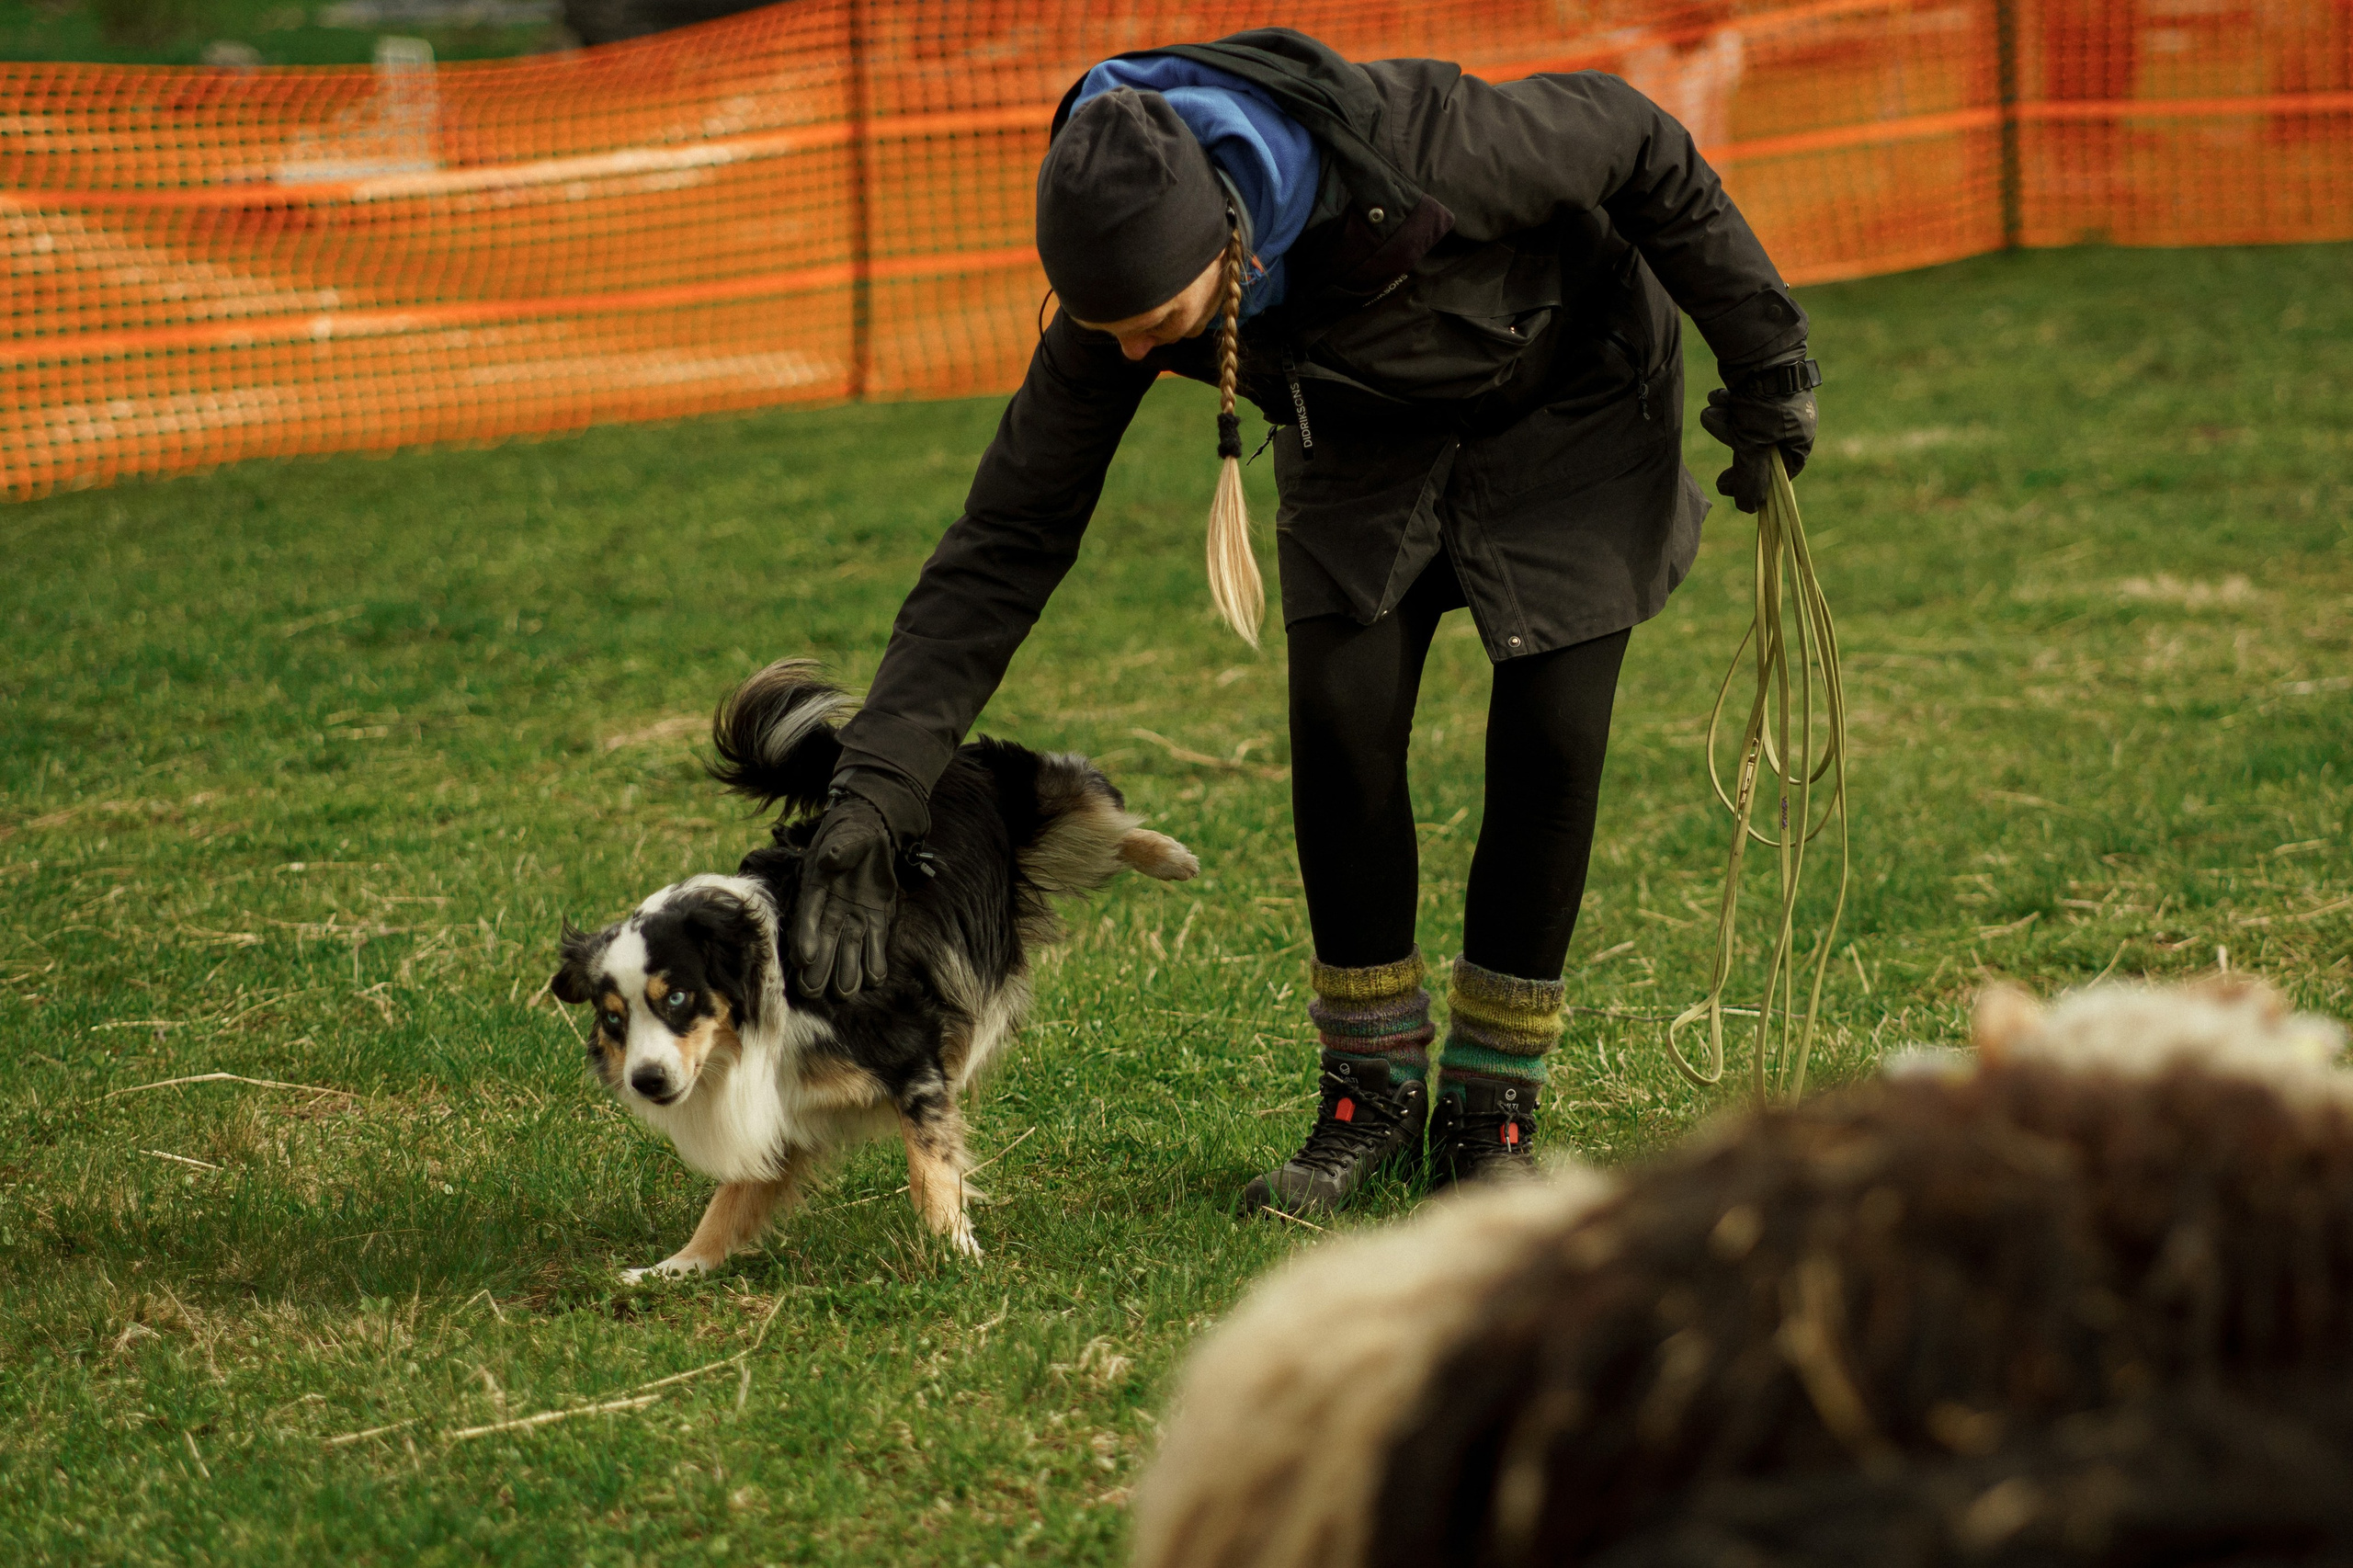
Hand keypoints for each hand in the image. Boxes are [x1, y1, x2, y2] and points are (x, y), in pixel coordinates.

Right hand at [790, 794, 899, 996]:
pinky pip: (875, 942)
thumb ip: (840, 849)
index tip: (805, 959)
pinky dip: (875, 960)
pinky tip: (875, 980)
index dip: (806, 937)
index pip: (809, 915)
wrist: (873, 830)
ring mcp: (854, 915)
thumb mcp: (846, 835)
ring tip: (845, 994)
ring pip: (849, 947)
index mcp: (818, 886)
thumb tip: (832, 859)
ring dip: (847, 970)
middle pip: (825, 940)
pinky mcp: (877, 917)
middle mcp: (833, 906)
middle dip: (820, 966)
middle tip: (814, 991)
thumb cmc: (852, 832)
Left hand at [1699, 361, 1818, 513]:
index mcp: (1800, 437)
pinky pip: (1733, 407)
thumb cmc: (1764, 401)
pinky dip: (1723, 405)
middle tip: (1715, 467)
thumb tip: (1749, 509)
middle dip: (1733, 448)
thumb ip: (1751, 477)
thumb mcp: (1755, 445)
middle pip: (1754, 451)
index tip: (1729, 488)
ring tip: (1717, 410)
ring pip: (1739, 427)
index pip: (1779, 473)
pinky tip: (1718, 396)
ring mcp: (1771, 404)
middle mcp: (1789, 421)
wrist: (1756, 350)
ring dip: (1724, 423)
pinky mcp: (1752, 389)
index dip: (1755, 483)